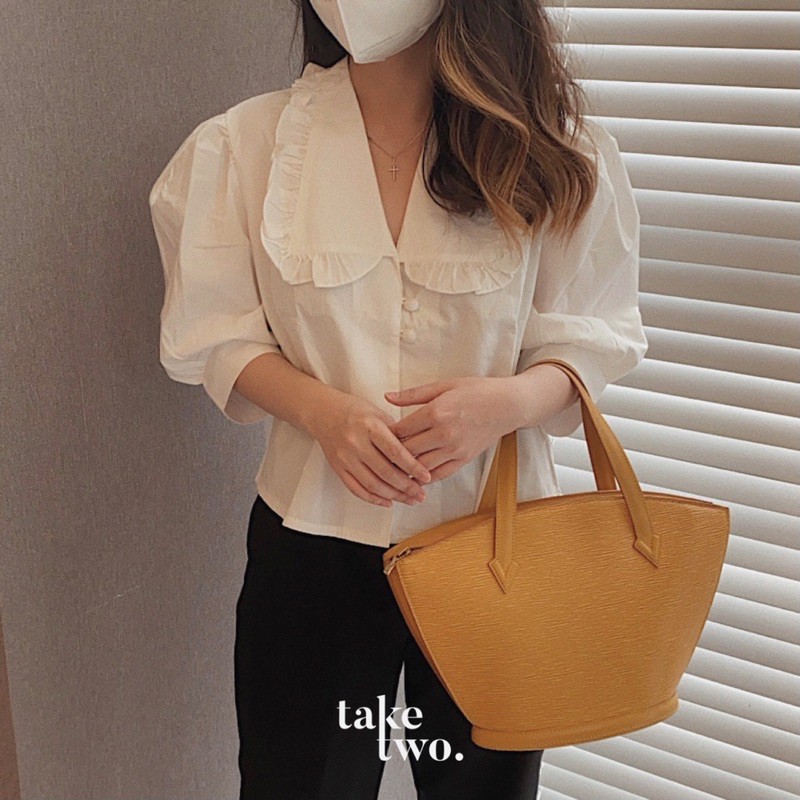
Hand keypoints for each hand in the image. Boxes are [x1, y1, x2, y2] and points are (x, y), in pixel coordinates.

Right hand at [307, 392, 431, 507]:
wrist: (322, 411)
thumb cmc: (353, 410)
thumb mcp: (377, 413)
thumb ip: (395, 433)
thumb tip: (416, 456)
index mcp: (369, 426)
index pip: (394, 451)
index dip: (412, 467)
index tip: (426, 477)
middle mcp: (355, 443)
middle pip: (385, 472)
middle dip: (406, 487)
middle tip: (421, 494)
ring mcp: (344, 458)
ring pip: (372, 484)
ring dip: (394, 496)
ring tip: (409, 500)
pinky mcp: (337, 468)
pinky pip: (357, 489)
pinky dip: (374, 499)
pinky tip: (388, 501)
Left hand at [385, 377, 515, 482]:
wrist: (508, 405)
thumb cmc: (477, 391)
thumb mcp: (444, 385)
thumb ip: (413, 394)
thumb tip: (386, 397)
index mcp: (436, 412)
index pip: (401, 430)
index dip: (385, 435)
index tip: (376, 436)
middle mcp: (444, 434)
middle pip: (407, 451)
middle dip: (390, 455)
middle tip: (377, 455)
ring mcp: (455, 450)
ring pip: (420, 467)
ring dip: (405, 469)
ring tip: (391, 468)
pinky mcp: (464, 460)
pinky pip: (438, 475)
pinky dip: (423, 478)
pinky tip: (413, 476)